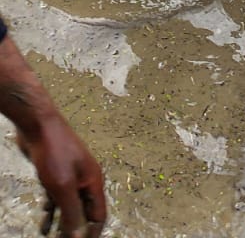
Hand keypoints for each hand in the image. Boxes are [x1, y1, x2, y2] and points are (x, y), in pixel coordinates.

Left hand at [17, 113, 105, 235]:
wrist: (38, 125)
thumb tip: (78, 237)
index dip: (92, 233)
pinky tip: (44, 224)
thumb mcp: (63, 187)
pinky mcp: (55, 175)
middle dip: (75, 232)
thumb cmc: (55, 151)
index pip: (98, 215)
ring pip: (68, 208)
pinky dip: (51, 213)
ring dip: (61, 225)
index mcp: (93, 182)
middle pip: (83, 213)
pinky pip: (55, 200)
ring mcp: (69, 177)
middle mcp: (83, 180)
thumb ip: (72, 212)